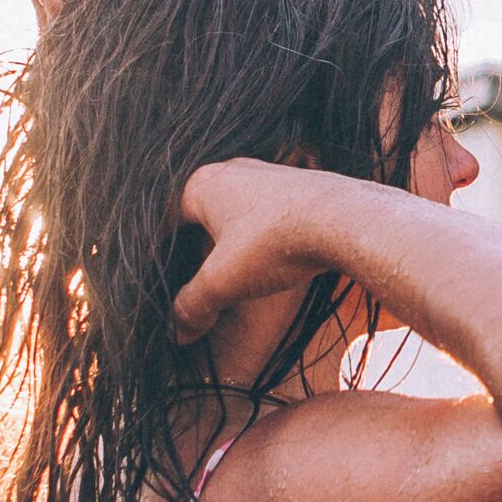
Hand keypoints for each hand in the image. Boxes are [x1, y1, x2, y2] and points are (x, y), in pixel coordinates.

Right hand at [171, 157, 330, 340]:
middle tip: (187, 283)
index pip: (162, 220)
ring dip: (225, 244)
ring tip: (225, 276)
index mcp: (200, 184)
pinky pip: (260, 213)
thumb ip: (193, 304)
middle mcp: (230, 170)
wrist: (346, 219)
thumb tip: (175, 331)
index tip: (155, 280)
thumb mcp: (224, 281)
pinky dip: (254, 237)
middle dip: (190, 250)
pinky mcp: (294, 187)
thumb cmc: (275, 241)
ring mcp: (264, 175)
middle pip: (195, 215)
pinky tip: (263, 259)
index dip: (155, 252)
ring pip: (230, 213)